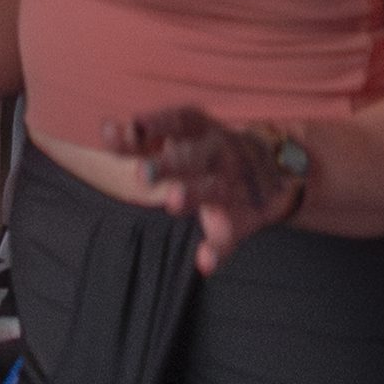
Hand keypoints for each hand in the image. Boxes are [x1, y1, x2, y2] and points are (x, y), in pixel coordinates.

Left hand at [109, 106, 316, 271]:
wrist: (278, 173)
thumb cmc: (211, 150)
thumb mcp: (185, 136)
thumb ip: (145, 137)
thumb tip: (105, 129)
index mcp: (204, 132)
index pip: (180, 121)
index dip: (159, 122)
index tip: (135, 124)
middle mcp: (220, 155)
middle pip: (194, 157)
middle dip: (170, 164)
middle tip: (141, 172)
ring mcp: (233, 186)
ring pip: (213, 191)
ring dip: (193, 196)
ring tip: (172, 203)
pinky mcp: (242, 218)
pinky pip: (230, 235)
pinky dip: (218, 249)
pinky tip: (204, 262)